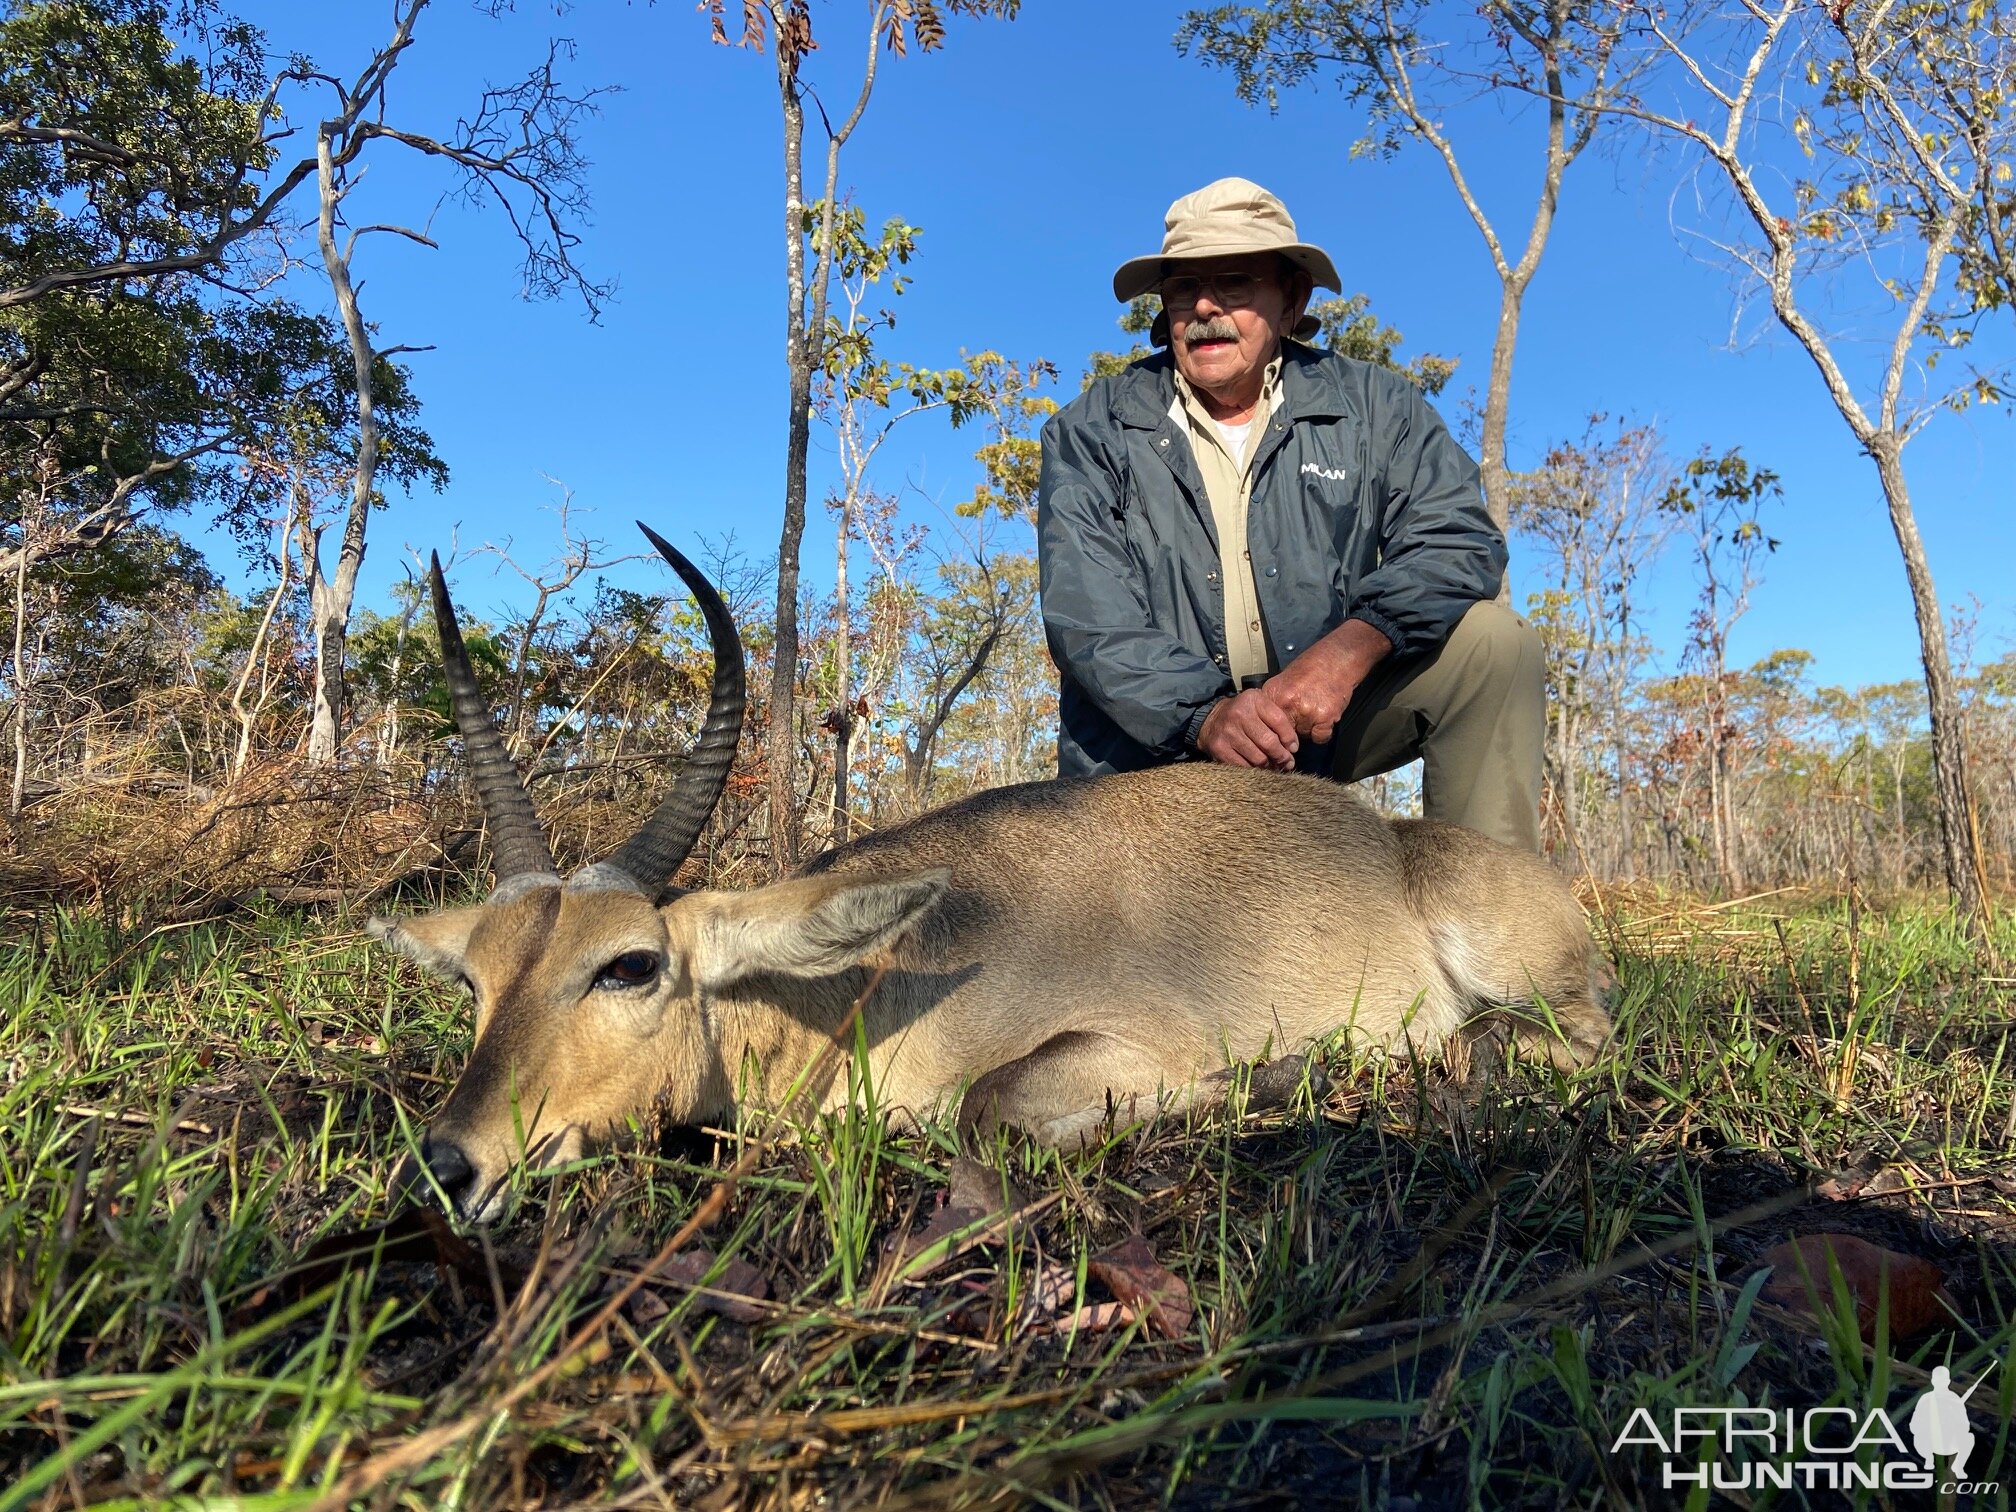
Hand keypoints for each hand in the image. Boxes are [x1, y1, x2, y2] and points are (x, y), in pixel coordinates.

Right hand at [1197, 690, 1299, 769]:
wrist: (1211, 720)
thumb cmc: (1244, 715)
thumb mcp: (1260, 707)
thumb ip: (1277, 720)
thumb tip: (1292, 748)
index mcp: (1253, 700)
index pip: (1279, 721)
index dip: (1289, 738)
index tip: (1293, 748)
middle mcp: (1239, 714)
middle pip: (1269, 742)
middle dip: (1282, 756)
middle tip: (1286, 762)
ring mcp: (1228, 732)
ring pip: (1259, 758)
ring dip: (1269, 765)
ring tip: (1273, 766)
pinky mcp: (1220, 748)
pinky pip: (1244, 767)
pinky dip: (1254, 771)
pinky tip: (1258, 769)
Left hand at [1261, 620, 1392, 743]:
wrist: (1338, 658)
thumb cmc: (1312, 668)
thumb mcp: (1283, 680)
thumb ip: (1274, 702)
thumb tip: (1267, 727)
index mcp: (1272, 693)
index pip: (1265, 726)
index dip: (1273, 732)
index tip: (1279, 735)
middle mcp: (1286, 703)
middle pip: (1284, 734)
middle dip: (1292, 729)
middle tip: (1304, 713)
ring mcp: (1306, 711)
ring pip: (1303, 735)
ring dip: (1310, 728)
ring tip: (1316, 708)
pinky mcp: (1325, 717)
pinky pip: (1321, 737)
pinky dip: (1324, 732)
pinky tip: (1326, 715)